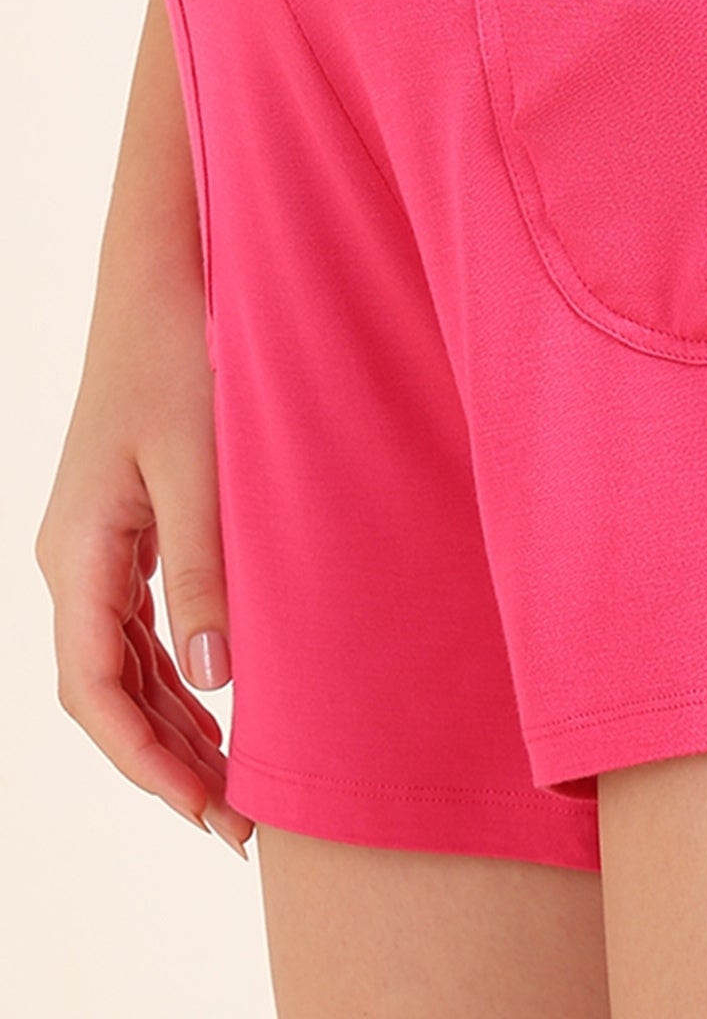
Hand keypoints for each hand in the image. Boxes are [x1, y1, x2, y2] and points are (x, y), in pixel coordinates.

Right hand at [34, 281, 251, 860]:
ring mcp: (95, 542)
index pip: (94, 689)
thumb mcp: (200, 462)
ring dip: (170, 725)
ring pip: (121, 664)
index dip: (145, 762)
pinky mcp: (124, 524)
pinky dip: (174, 674)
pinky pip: (138, 624)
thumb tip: (214, 674)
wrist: (161, 278)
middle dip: (164, 762)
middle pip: (105, 690)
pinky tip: (217, 702)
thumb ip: (205, 566)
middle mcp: (73, 556)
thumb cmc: (178, 355)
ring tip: (232, 784)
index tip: (206, 811)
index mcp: (78, 550)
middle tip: (238, 824)